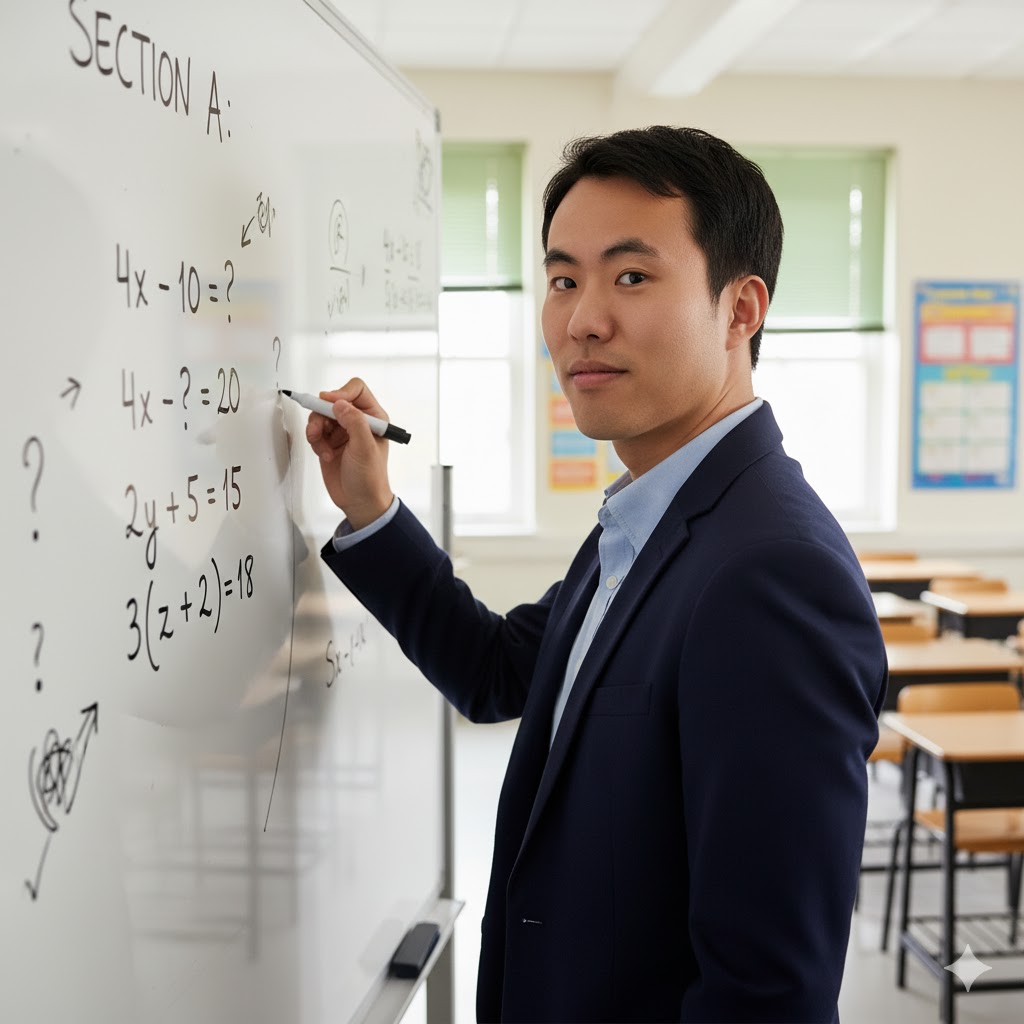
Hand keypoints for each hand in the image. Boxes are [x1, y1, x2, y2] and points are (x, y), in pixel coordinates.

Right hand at [305, 378, 394, 528]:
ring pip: (320, 416)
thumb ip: (354, 422)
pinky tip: (325, 455)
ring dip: (316, 429)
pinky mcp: (329, 442)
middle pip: (332, 401)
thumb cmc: (370, 478)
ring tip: (321, 447)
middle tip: (318, 429)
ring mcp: (342, 431)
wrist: (359, 502)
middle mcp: (357, 421)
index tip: (329, 404)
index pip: (356, 390)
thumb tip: (339, 403)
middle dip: (322, 414)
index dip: (341, 393)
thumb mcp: (365, 448)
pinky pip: (315, 431)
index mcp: (374, 418)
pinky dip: (315, 442)